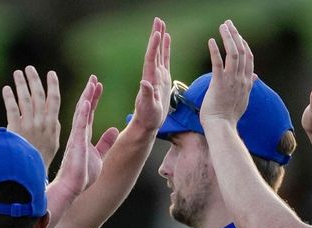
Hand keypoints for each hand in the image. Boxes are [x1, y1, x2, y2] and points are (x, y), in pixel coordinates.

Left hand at [4, 66, 60, 169]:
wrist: (31, 171)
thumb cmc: (41, 157)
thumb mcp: (54, 142)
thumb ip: (53, 127)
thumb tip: (53, 116)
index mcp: (52, 124)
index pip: (54, 100)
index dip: (53, 85)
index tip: (51, 74)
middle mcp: (41, 122)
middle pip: (38, 95)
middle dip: (34, 80)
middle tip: (29, 68)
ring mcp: (28, 125)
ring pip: (25, 99)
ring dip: (21, 84)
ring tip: (17, 73)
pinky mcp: (15, 129)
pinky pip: (12, 109)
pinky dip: (9, 97)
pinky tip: (6, 89)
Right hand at [54, 77, 117, 195]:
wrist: (72, 187)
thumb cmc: (82, 175)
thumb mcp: (99, 155)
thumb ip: (105, 142)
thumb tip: (114, 131)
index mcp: (84, 136)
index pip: (89, 113)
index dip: (93, 98)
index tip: (97, 85)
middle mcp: (79, 133)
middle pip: (84, 108)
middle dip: (89, 92)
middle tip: (93, 77)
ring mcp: (77, 137)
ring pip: (81, 113)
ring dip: (86, 97)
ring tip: (91, 83)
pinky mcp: (76, 143)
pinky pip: (80, 125)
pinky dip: (83, 113)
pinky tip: (86, 101)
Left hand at [129, 17, 171, 132]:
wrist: (148, 123)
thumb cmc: (148, 118)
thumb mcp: (148, 108)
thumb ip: (147, 96)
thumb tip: (144, 83)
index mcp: (150, 79)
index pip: (151, 59)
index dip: (154, 46)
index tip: (157, 33)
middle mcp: (152, 74)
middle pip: (154, 51)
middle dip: (156, 35)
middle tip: (157, 20)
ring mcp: (157, 75)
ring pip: (159, 52)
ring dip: (160, 38)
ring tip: (161, 24)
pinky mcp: (162, 78)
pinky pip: (164, 59)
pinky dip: (165, 48)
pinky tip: (166, 39)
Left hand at [200, 20, 253, 127]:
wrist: (222, 128)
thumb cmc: (228, 116)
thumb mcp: (243, 100)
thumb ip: (249, 86)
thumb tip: (255, 77)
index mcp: (247, 82)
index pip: (248, 58)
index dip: (244, 44)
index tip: (238, 35)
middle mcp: (242, 79)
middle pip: (242, 51)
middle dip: (236, 35)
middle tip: (228, 24)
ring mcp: (231, 81)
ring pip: (233, 53)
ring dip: (228, 37)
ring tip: (222, 26)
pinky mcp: (219, 83)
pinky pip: (218, 63)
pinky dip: (215, 50)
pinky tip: (211, 41)